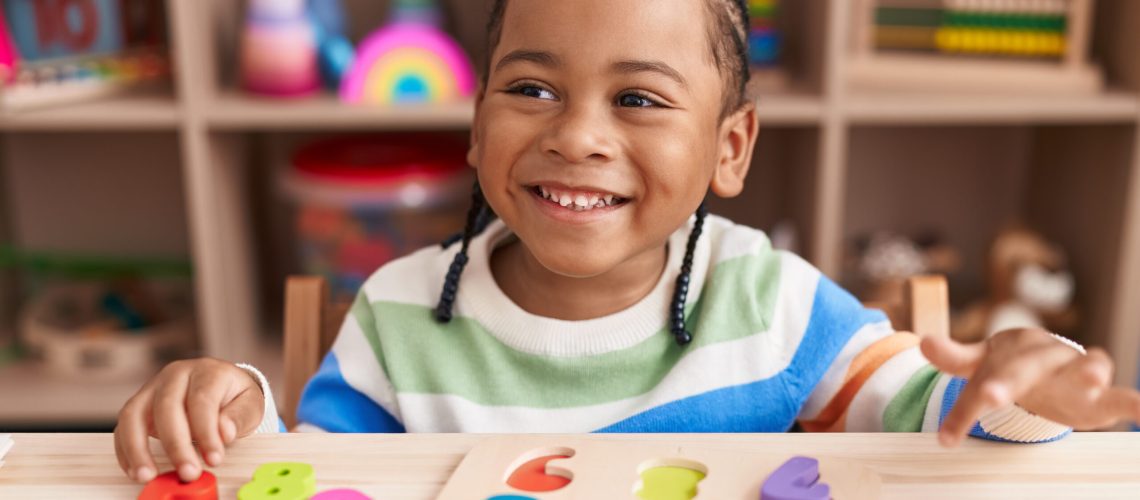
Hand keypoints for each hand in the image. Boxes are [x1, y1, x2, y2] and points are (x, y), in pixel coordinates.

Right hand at [114, 358, 264, 483]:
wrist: (221, 386)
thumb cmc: (234, 396)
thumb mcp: (250, 404)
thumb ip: (239, 417)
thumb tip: (224, 432)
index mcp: (207, 371)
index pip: (203, 400)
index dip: (206, 432)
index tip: (214, 458)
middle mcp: (176, 374)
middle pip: (167, 407)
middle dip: (175, 445)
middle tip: (188, 472)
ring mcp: (153, 387)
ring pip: (134, 414)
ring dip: (138, 448)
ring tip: (147, 475)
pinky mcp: (139, 404)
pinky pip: (123, 426)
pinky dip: (125, 450)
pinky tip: (136, 470)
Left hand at [920, 328, 1139, 446]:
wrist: (1046, 356)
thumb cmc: (1008, 362)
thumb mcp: (980, 361)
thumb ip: (955, 357)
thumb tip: (922, 341)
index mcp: (1007, 353)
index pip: (978, 382)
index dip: (963, 410)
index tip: (945, 440)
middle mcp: (1041, 358)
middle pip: (1021, 371)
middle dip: (1005, 382)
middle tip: (990, 396)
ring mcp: (1073, 371)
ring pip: (1082, 367)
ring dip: (1087, 369)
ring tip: (1093, 373)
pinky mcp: (1100, 392)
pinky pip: (1121, 395)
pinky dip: (1136, 402)